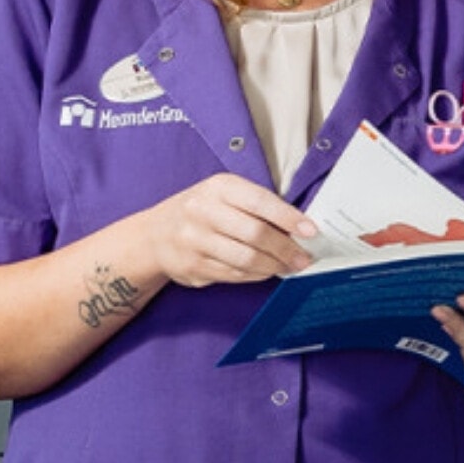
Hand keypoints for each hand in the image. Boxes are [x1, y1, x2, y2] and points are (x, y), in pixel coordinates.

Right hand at [145, 173, 315, 287]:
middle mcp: (203, 212)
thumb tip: (299, 227)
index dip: (289, 218)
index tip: (311, 231)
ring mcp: (195, 241)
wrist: (152, 235)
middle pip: (256, 234)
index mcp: (218, 187)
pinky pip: (234, 274)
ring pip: (246, 259)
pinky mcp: (192, 266)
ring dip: (274, 266)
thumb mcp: (222, 194)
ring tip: (290, 266)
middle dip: (286, 248)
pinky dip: (256, 275)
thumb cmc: (201, 211)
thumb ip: (255, 205)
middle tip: (305, 258)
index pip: (260, 202)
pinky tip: (267, 271)